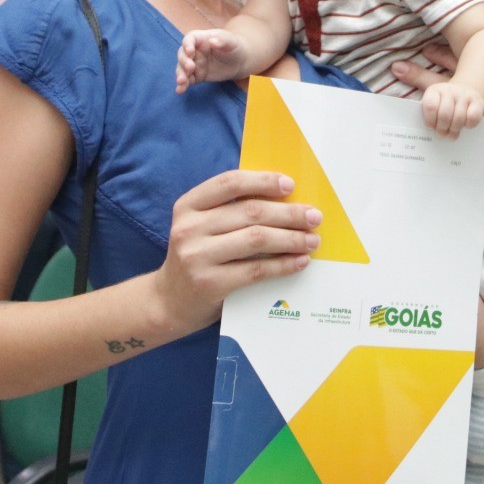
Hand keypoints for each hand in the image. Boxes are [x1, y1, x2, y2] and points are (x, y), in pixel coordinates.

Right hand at [151, 170, 318, 332]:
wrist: (169, 302)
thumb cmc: (196, 257)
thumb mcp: (201, 227)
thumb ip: (230, 211)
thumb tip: (285, 199)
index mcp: (188, 206)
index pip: (229, 183)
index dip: (263, 181)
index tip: (290, 185)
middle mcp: (189, 228)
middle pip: (250, 212)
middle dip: (289, 213)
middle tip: (314, 216)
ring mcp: (197, 256)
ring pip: (257, 239)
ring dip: (291, 238)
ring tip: (312, 240)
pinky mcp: (210, 283)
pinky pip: (256, 270)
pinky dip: (283, 264)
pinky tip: (299, 261)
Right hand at [176, 29, 249, 92]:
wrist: (239, 61)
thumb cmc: (234, 47)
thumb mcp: (231, 42)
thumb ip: (223, 40)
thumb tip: (212, 41)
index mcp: (201, 39)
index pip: (190, 39)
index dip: (187, 44)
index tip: (190, 52)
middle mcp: (194, 51)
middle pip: (183, 54)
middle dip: (183, 61)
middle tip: (190, 68)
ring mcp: (194, 64)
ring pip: (182, 68)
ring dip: (180, 74)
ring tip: (181, 82)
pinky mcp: (197, 76)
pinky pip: (187, 80)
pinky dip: (183, 85)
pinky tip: (180, 90)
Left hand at [421, 81, 483, 138]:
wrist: (465, 94)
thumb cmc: (445, 106)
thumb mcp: (434, 107)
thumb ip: (430, 116)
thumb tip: (430, 132)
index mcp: (434, 91)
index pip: (430, 106)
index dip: (430, 120)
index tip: (431, 127)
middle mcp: (449, 90)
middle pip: (445, 115)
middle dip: (442, 129)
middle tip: (442, 134)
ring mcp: (464, 94)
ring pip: (459, 118)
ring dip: (454, 130)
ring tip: (452, 134)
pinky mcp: (478, 101)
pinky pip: (473, 117)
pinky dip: (469, 125)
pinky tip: (465, 125)